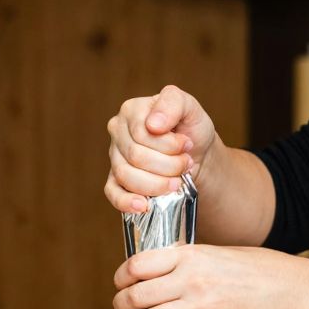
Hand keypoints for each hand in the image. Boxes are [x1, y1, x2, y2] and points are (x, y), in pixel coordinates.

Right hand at [105, 85, 221, 213]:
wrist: (196, 155)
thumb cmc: (191, 129)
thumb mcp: (191, 108)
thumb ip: (174, 103)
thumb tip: (153, 125)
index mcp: (131, 111)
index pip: (142, 133)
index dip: (168, 145)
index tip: (187, 145)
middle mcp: (118, 132)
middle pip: (136, 157)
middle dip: (168, 165)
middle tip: (186, 164)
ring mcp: (115, 157)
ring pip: (127, 176)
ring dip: (157, 184)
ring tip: (177, 182)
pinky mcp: (115, 180)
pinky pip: (113, 193)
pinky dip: (127, 202)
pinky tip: (143, 205)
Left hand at [111, 245, 300, 308]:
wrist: (287, 287)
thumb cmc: (255, 267)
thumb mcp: (213, 252)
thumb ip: (184, 261)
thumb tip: (155, 272)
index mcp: (190, 257)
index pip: (139, 265)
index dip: (122, 276)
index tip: (120, 281)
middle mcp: (192, 281)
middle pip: (138, 295)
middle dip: (121, 303)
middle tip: (119, 306)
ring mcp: (202, 308)